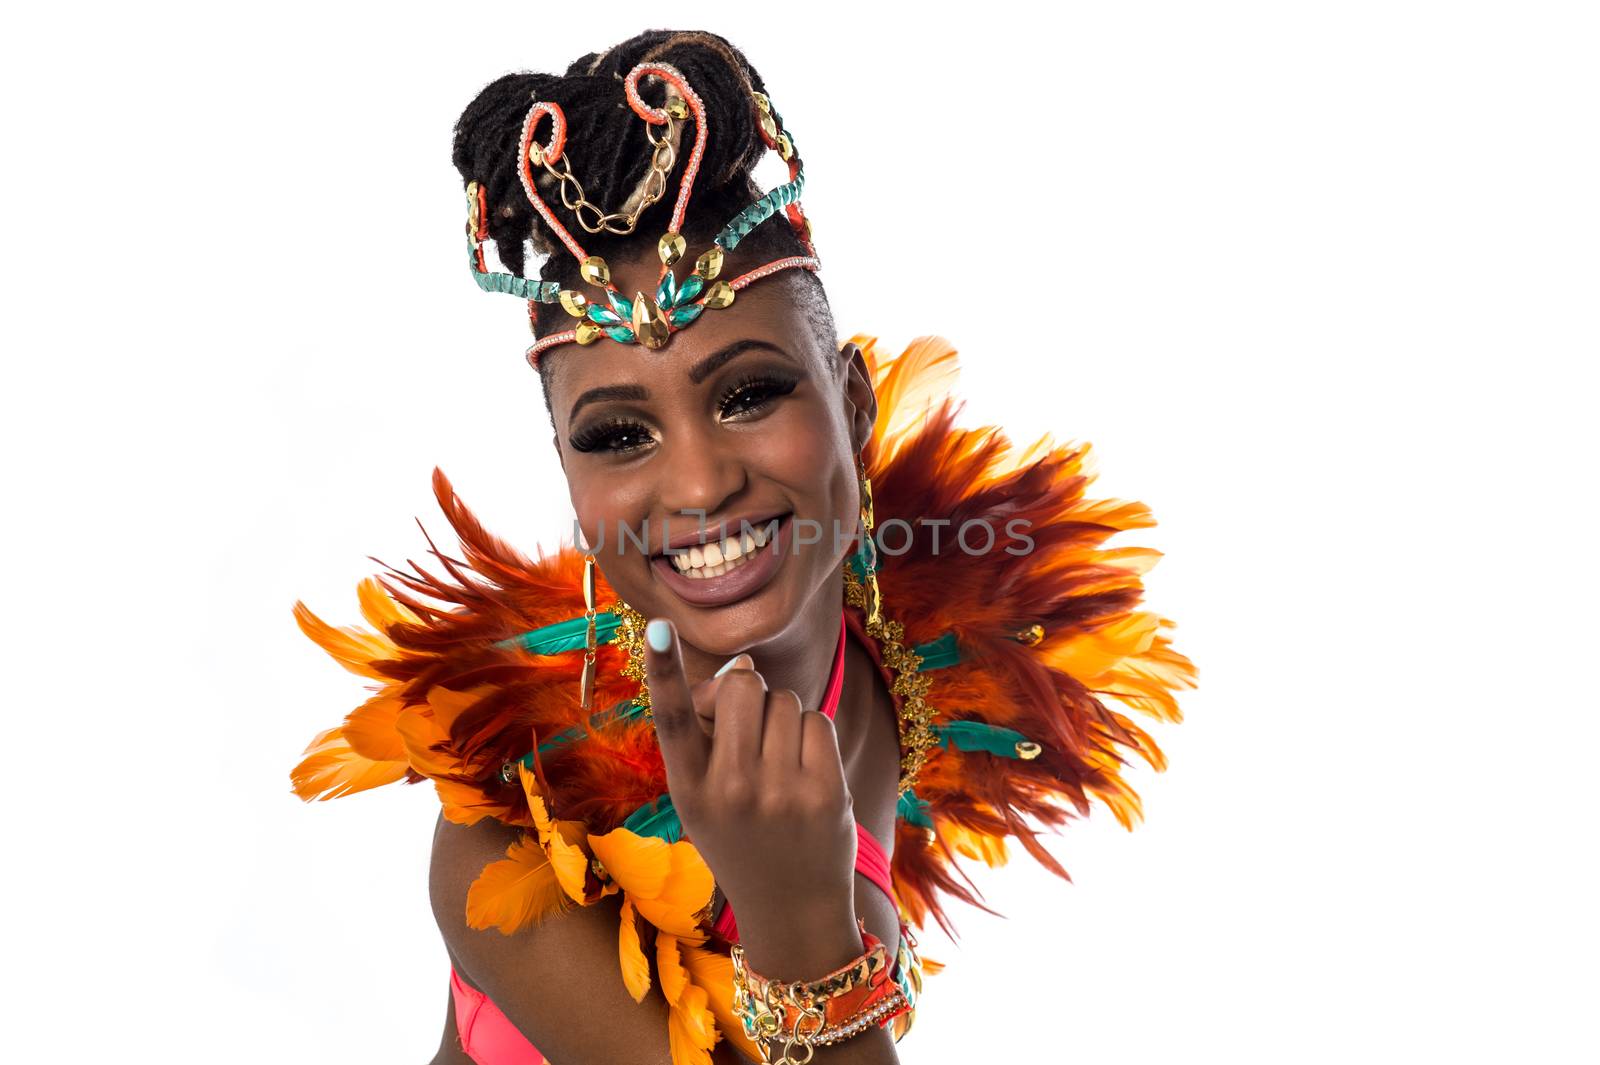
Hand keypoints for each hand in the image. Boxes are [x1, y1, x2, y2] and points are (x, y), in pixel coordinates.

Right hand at [644, 618, 857, 931]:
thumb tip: (745, 665)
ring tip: (778, 763)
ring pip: (784, 700)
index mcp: (689, 790)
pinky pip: (816, 721)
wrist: (792, 910)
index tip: (658, 626)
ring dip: (782, 718)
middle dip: (747, 695)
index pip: (672, 718)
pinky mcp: (825, 793)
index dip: (663, 669)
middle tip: (749, 730)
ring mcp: (781, 792)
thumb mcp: (706, 800)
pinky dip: (810, 735)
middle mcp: (731, 790)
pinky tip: (805, 771)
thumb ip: (712, 736)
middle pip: (742, 689)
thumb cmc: (742, 839)